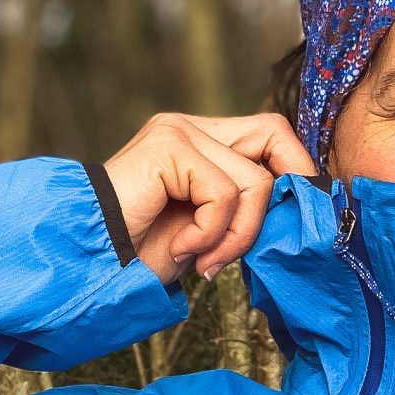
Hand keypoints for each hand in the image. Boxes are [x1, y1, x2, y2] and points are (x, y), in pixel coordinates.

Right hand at [102, 113, 320, 283]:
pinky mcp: (169, 147)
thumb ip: (245, 207)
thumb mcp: (210, 229)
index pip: (270, 134)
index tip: (291, 220)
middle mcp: (189, 128)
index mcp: (199, 141)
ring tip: (205, 261)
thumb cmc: (143, 254)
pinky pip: (224, 193)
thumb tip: (301, 203)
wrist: (92, 266)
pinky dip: (211, 233)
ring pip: (254, 179)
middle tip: (257, 242)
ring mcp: (178, 132)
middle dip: (282, 192)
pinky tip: (181, 249)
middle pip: (273, 133)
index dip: (295, 169)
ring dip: (237, 235)